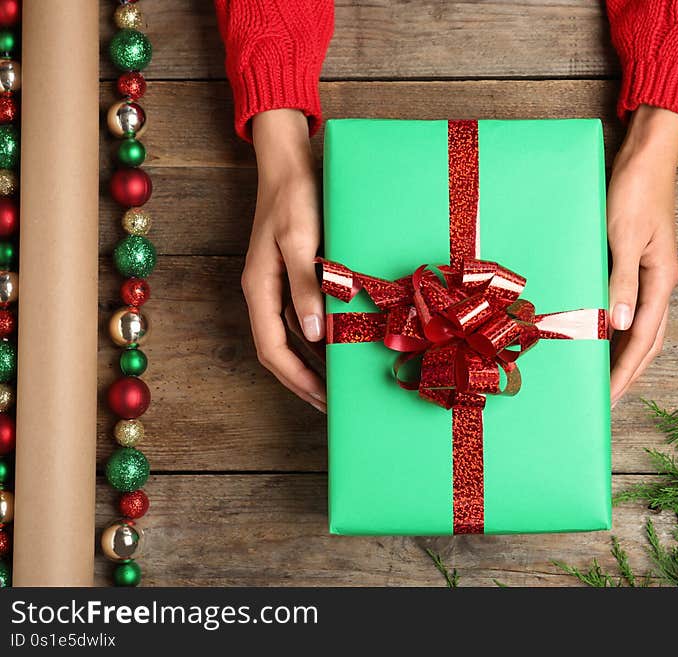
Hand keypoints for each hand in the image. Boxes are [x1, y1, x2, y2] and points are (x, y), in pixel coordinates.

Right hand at [242, 109, 325, 411]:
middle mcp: (265, 292)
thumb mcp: (299, 239)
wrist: (288, 161)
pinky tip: (340, 344)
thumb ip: (305, 286)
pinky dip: (320, 336)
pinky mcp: (294, 274)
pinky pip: (304, 316)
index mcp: (259, 288)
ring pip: (293, 337)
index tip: (322, 400)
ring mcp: (278, 284)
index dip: (296, 379)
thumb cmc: (293, 197)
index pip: (272, 349)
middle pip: (279, 351)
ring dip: (313, 362)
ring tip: (339, 383)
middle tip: (332, 403)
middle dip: (304, 381)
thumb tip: (313, 335)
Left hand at [607, 105, 677, 405]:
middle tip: (605, 402)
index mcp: (660, 280)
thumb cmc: (634, 190)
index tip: (606, 399)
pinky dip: (617, 330)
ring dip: (624, 355)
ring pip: (640, 327)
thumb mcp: (623, 236)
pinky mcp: (637, 263)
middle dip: (627, 373)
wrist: (646, 155)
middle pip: (646, 341)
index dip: (624, 372)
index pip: (641, 340)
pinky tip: (602, 337)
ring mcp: (650, 274)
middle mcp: (659, 282)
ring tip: (604, 379)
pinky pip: (629, 307)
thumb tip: (618, 326)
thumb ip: (622, 281)